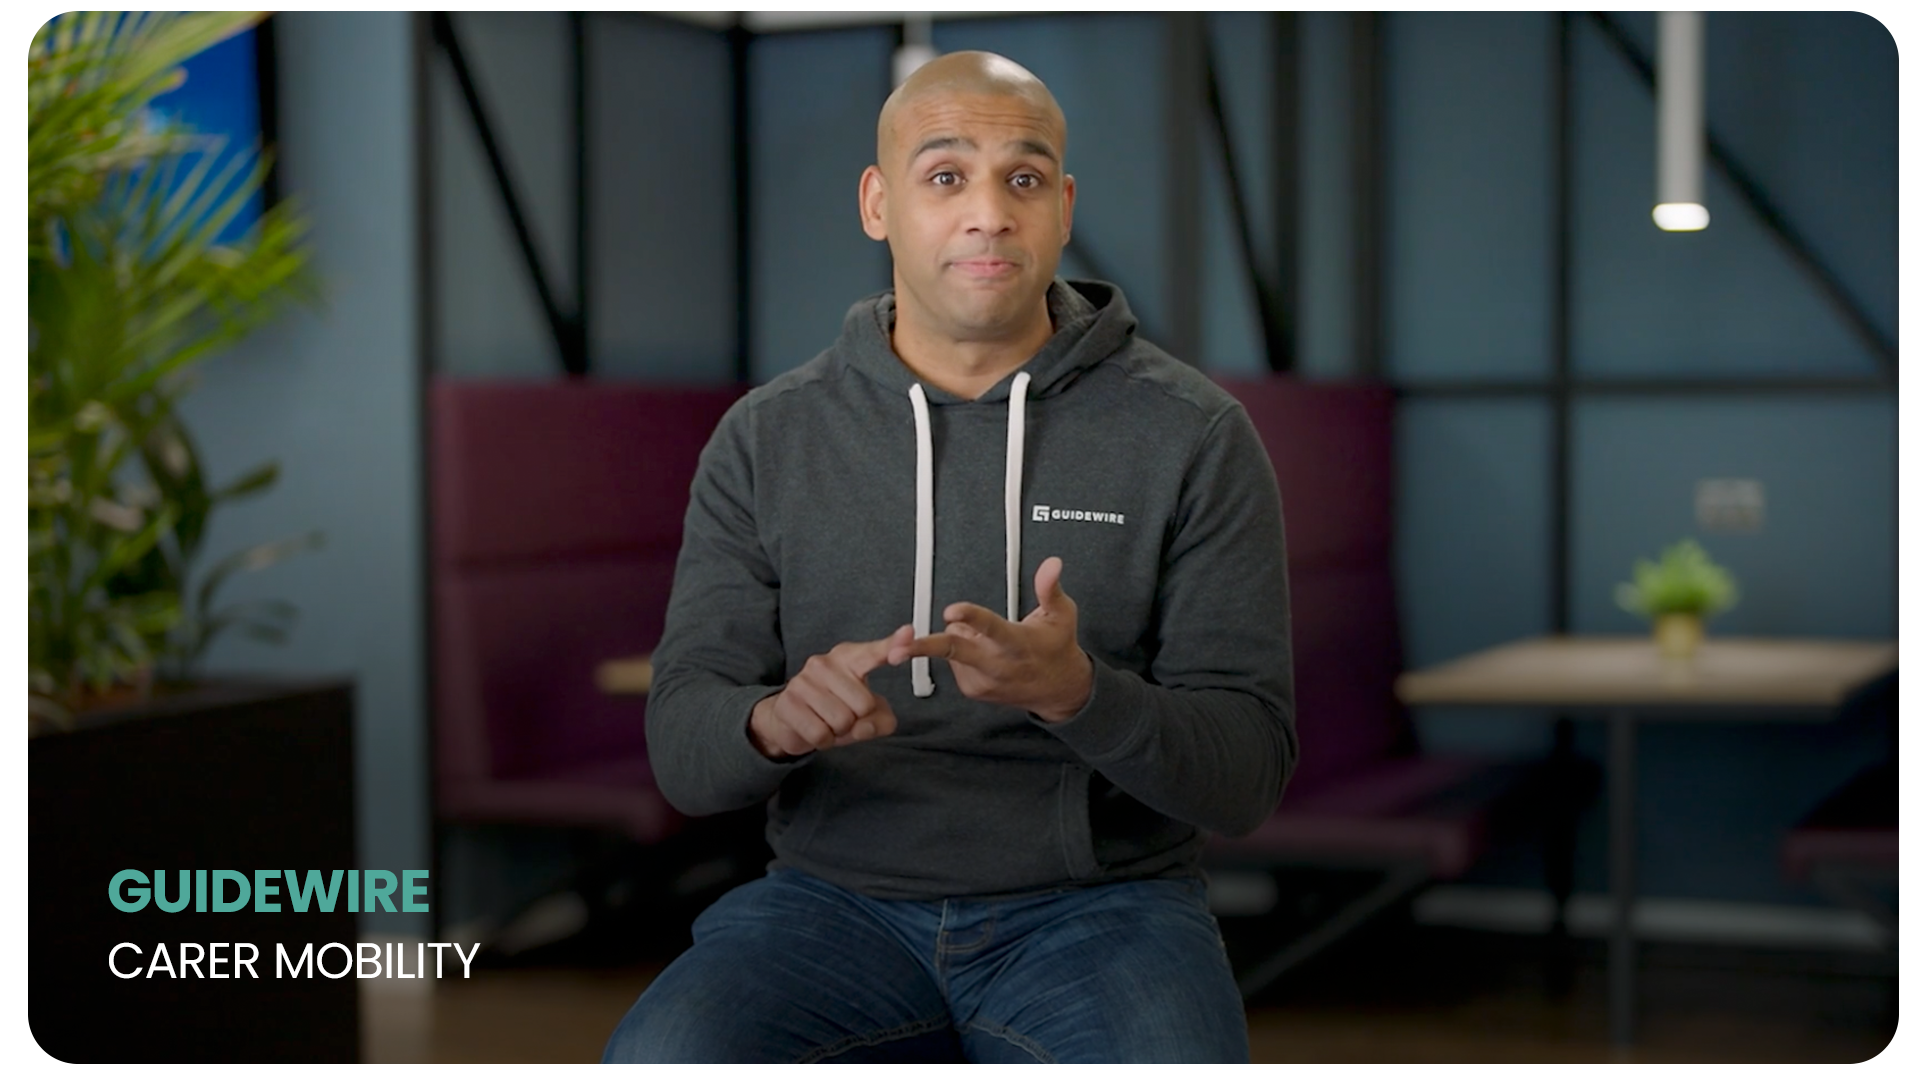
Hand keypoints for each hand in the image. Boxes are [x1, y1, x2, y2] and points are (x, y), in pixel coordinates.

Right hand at [748, 625, 913, 759]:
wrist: (790, 718)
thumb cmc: (835, 710)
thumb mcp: (868, 715)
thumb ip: (882, 720)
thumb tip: (864, 725)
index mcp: (850, 658)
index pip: (874, 652)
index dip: (893, 646)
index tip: (908, 634)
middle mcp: (825, 663)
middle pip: (864, 704)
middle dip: (857, 719)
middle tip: (843, 714)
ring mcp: (804, 681)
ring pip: (842, 721)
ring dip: (839, 732)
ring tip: (828, 721)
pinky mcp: (788, 703)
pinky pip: (821, 734)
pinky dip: (823, 741)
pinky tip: (815, 729)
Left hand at [891, 556, 1092, 721]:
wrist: (1058, 691)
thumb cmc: (1057, 649)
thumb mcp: (1062, 616)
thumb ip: (1050, 589)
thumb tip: (1051, 564)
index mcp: (1015, 643)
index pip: (990, 627)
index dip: (969, 617)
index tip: (951, 611)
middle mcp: (995, 664)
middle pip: (952, 650)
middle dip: (923, 648)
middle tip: (898, 647)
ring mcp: (981, 680)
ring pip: (953, 647)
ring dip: (964, 638)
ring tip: (991, 640)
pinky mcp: (973, 689)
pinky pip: (955, 662)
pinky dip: (964, 654)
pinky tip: (986, 654)